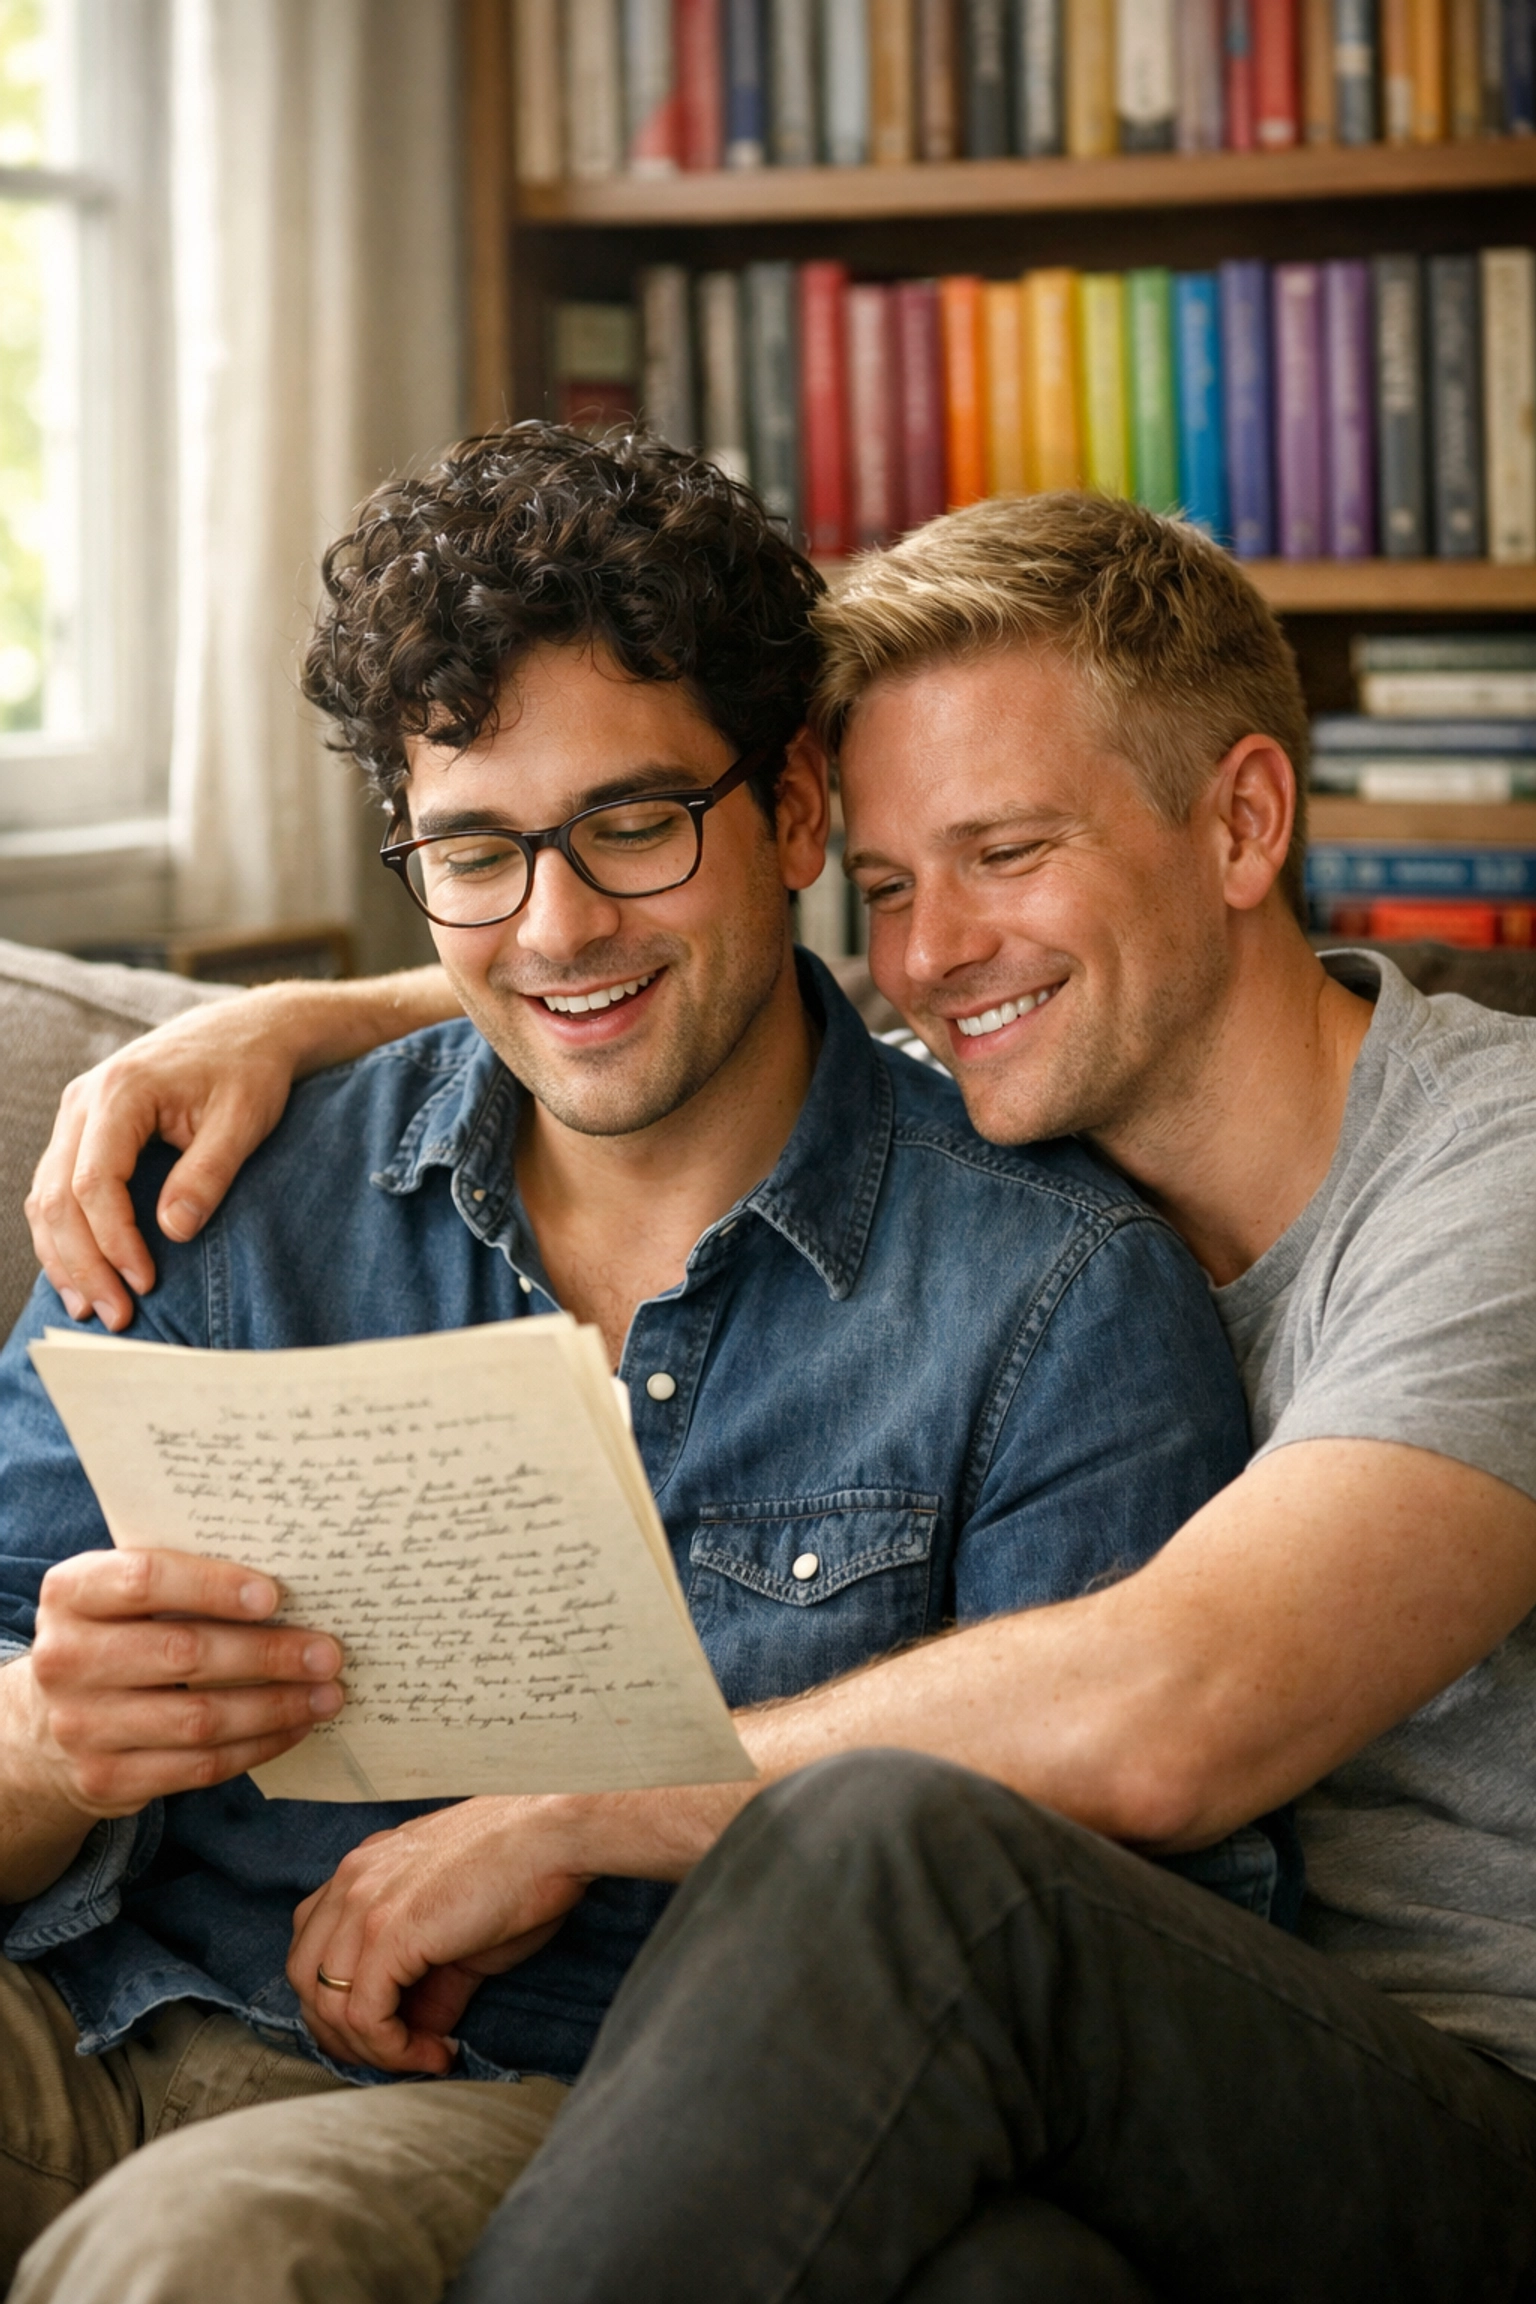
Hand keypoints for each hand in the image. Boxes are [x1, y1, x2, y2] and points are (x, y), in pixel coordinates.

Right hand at [23, 1548, 343, 1818]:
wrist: (46, 1728)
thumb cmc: (113, 1639)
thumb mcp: (121, 1599)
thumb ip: (181, 1582)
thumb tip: (292, 1582)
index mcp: (71, 1595)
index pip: (144, 1580)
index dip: (213, 1587)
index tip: (275, 1595)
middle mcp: (66, 1660)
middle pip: (183, 1654)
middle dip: (267, 1654)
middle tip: (328, 1652)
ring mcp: (82, 1727)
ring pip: (199, 1719)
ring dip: (276, 1706)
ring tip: (327, 1693)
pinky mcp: (106, 1781)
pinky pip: (199, 1766)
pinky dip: (258, 1746)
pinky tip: (294, 1726)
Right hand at [26, 968, 463, 1331]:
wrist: (251, 1029)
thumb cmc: (251, 1070)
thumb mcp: (244, 1120)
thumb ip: (208, 1173)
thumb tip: (174, 1232)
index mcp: (121, 1091)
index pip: (94, 1182)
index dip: (114, 1240)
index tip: (145, 1282)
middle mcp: (85, 1100)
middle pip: (57, 1196)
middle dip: (82, 1263)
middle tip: (115, 1317)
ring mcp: (78, 1113)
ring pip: (46, 1196)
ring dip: (64, 1256)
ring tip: (92, 1308)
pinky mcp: (84, 1129)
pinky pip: (57, 1188)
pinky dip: (65, 1235)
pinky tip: (85, 1274)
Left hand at [287, 1799, 593, 2074]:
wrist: (556, 1835)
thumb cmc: (522, 1870)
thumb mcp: (458, 1927)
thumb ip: (425, 1977)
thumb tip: (417, 2034)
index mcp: (362, 1869)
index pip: (312, 1947)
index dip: (339, 2000)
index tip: (387, 2032)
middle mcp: (351, 1881)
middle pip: (304, 1979)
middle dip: (342, 2032)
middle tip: (394, 2056)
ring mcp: (365, 1905)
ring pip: (328, 2005)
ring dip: (372, 2049)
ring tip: (423, 2056)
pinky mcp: (389, 1932)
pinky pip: (365, 2016)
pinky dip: (395, 2049)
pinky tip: (435, 2053)